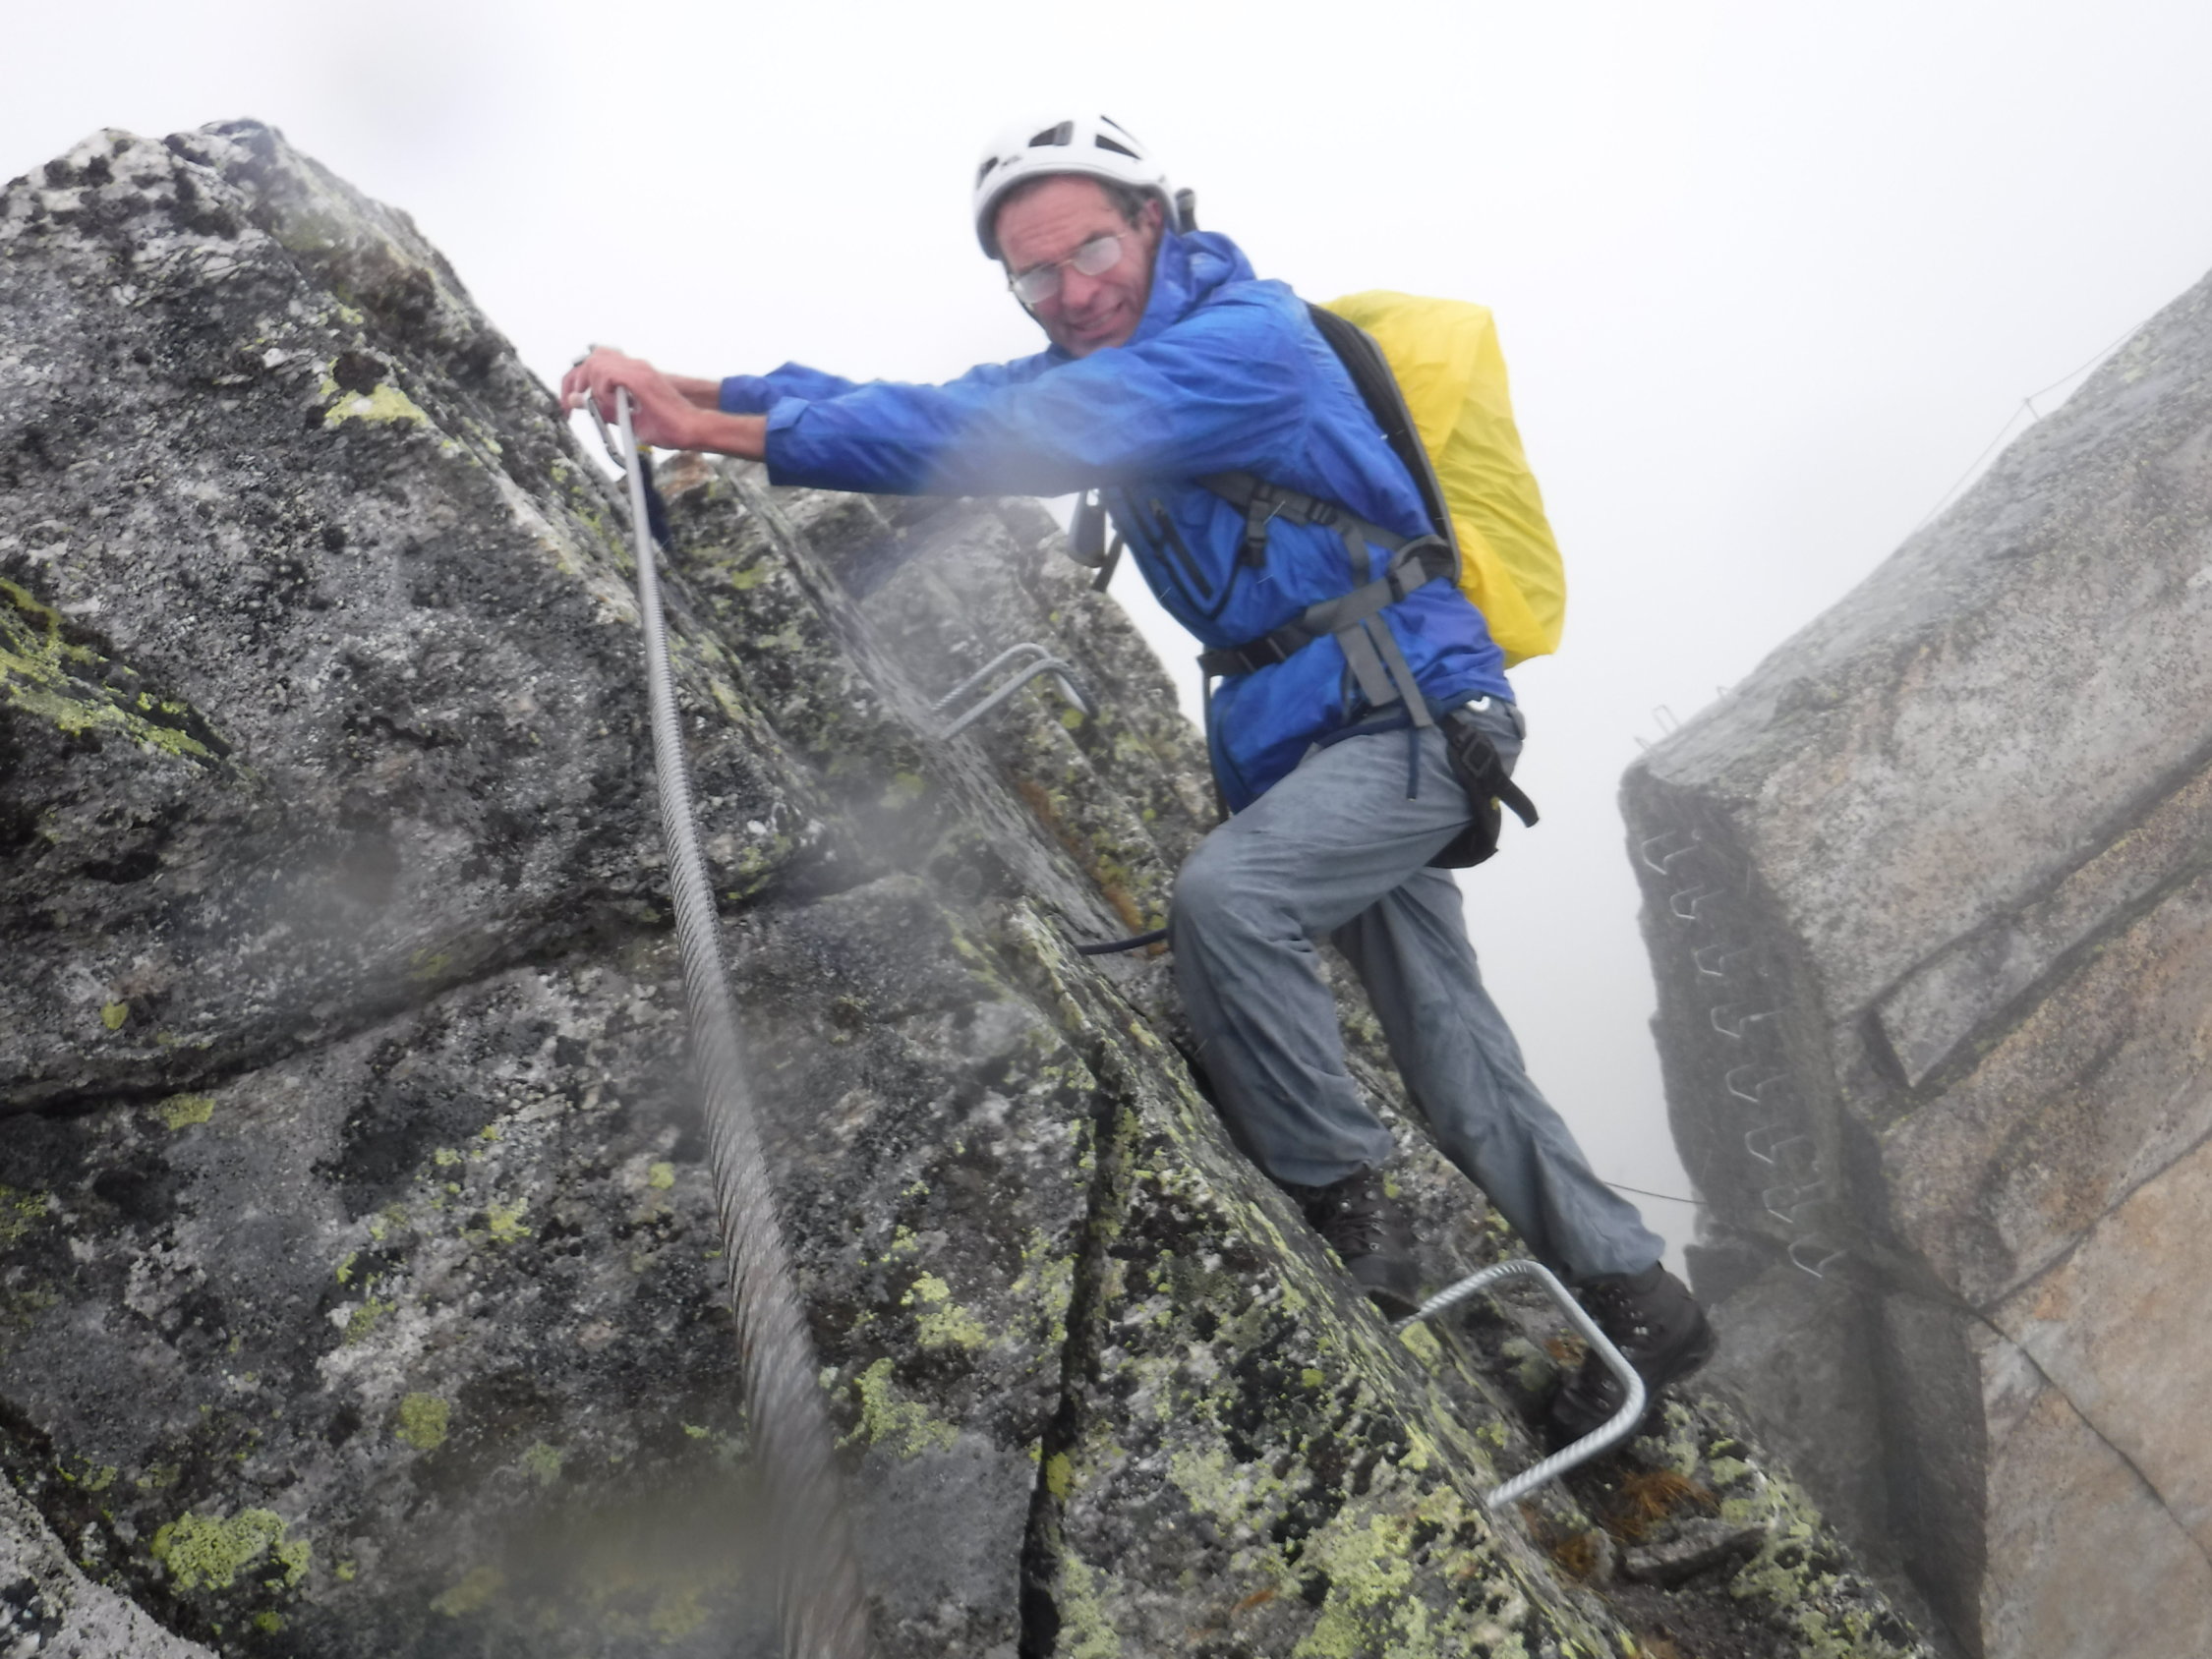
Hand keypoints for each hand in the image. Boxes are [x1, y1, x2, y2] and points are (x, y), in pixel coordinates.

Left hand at [559, 347, 699, 449]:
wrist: (691, 430)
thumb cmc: (668, 427)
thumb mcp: (626, 419)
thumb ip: (605, 409)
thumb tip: (580, 403)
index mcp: (633, 373)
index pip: (596, 363)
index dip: (578, 380)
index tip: (570, 402)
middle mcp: (635, 366)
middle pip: (591, 358)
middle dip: (576, 382)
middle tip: (573, 404)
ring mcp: (638, 369)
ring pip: (595, 362)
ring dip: (593, 387)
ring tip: (607, 407)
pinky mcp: (640, 378)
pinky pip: (606, 375)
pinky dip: (602, 391)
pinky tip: (615, 405)